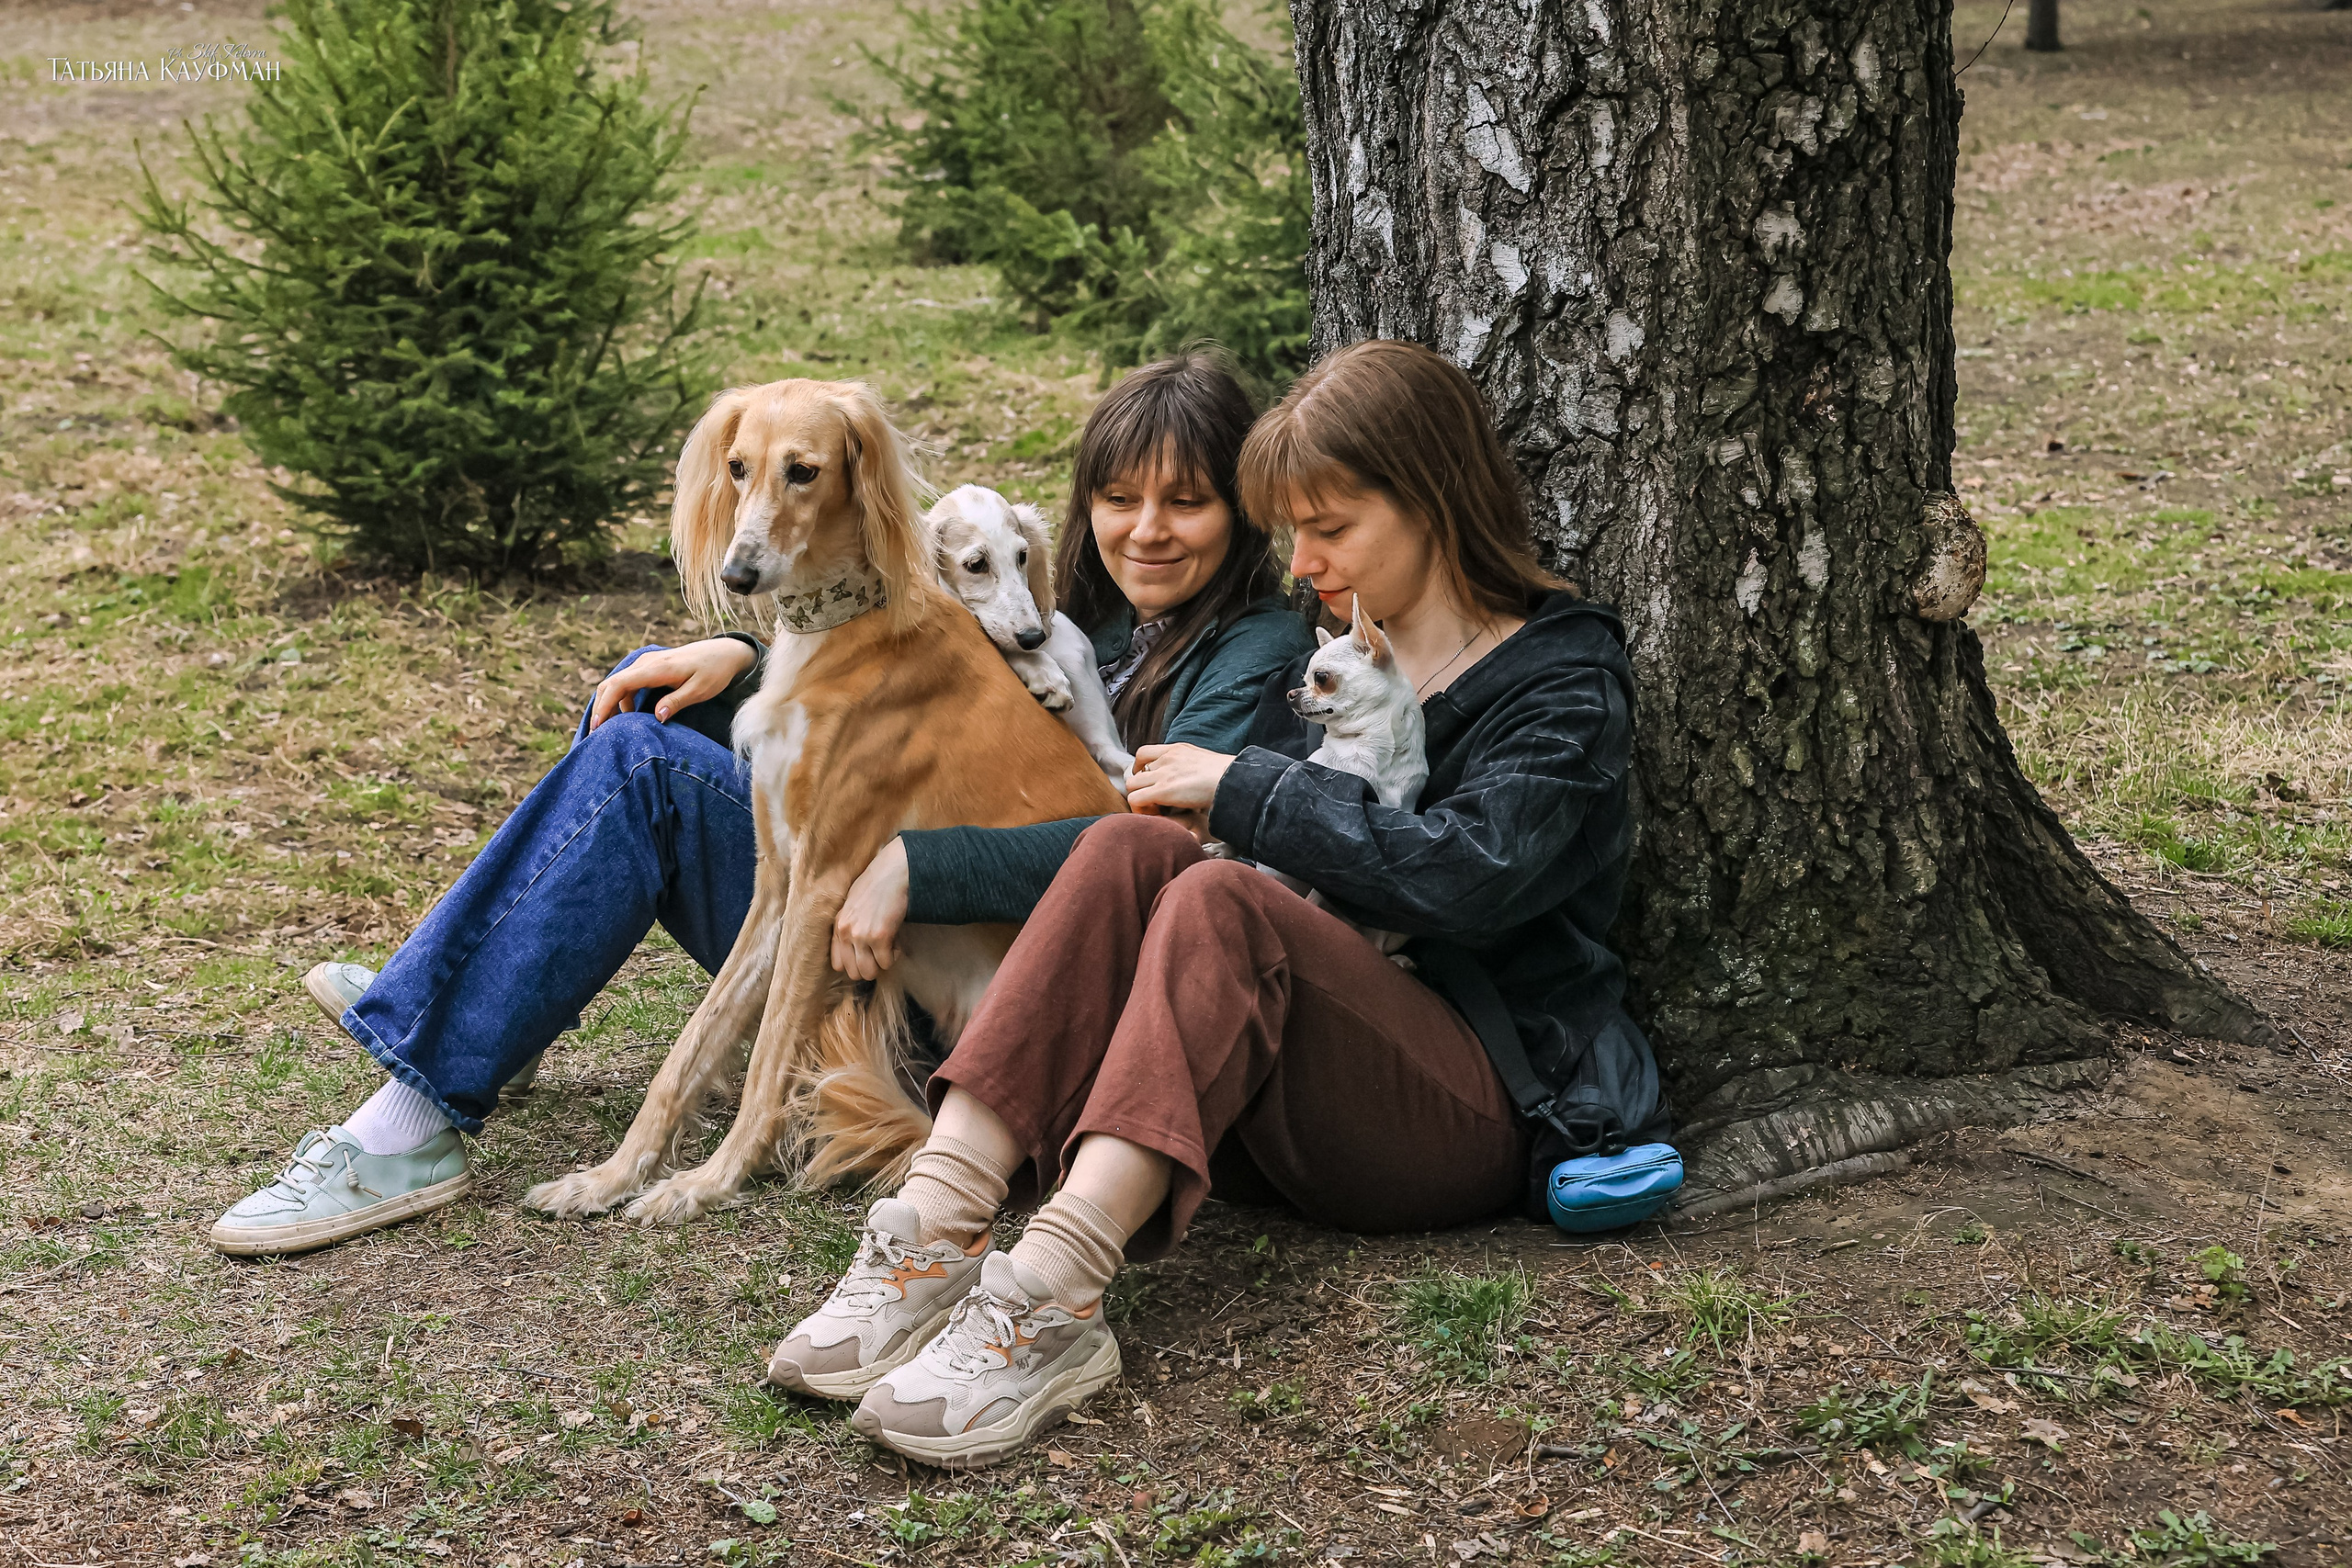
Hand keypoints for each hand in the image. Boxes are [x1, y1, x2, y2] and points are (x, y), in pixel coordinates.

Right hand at [587, 639, 755, 730]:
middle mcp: (646, 662)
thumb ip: (677, 702)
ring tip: (610, 729)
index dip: (604, 706)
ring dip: (610, 705)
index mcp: (656, 668)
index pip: (619, 685)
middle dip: (601, 709)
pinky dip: (621, 699)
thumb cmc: (715, 671)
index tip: (598, 727)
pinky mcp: (649, 667)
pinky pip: (627, 682)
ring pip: (617, 684)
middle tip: (597, 734)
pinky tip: (627, 717)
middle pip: (611, 684)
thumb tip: (656, 717)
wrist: (724, 652)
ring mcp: (646, 663)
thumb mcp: (700, 690)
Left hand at [832, 836, 909, 981]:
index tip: (867, 955)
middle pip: (854, 972)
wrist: (893, 872)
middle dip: (870, 966)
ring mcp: (861, 936)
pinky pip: (887, 962)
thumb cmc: (877, 885)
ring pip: (870, 972)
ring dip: (882, 963)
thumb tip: (857, 949)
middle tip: (880, 952)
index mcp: (838, 925)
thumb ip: (849, 925)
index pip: (837, 964)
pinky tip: (897, 941)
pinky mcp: (880, 937)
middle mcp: (846, 933)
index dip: (855, 963)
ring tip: (889, 947)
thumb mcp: (852, 905)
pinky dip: (895, 955)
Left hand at [1124, 743, 1233, 825]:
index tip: (1150, 781)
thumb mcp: (1204, 761)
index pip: (1144, 752)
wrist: (1232, 779)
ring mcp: (1163, 774)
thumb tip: (1191, 779)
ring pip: (1131, 785)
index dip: (1141, 768)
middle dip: (1140, 787)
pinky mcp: (1163, 790)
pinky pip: (1135, 799)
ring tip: (1153, 809)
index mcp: (1177, 749)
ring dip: (1138, 798)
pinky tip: (1155, 815)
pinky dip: (1140, 809)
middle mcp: (1166, 758)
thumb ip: (1191, 766)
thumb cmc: (1227, 776)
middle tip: (1153, 801)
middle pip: (1136, 771)